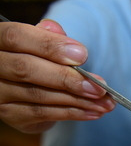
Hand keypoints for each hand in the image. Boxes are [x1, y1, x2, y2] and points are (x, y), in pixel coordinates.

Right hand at [0, 19, 115, 132]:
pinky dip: (73, 113)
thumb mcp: (42, 42)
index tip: (83, 56)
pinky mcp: (10, 114)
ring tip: (105, 102)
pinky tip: (94, 111)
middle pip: (26, 69)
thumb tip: (57, 30)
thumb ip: (49, 35)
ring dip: (77, 100)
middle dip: (68, 78)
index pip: (16, 37)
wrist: (26, 86)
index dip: (50, 45)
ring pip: (38, 95)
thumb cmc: (37, 58)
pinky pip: (43, 114)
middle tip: (99, 87)